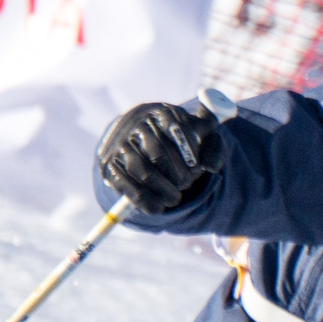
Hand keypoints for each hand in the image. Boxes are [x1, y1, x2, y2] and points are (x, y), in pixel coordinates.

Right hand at [98, 101, 224, 213]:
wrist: (138, 138)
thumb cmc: (177, 139)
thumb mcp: (199, 137)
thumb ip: (213, 147)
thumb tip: (210, 167)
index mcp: (161, 113)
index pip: (176, 129)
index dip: (189, 152)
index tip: (198, 167)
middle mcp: (137, 124)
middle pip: (158, 152)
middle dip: (177, 174)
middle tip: (187, 184)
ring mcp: (120, 144)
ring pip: (141, 169)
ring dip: (161, 189)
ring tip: (175, 199)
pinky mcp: (109, 164)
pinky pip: (125, 184)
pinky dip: (143, 200)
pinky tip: (158, 208)